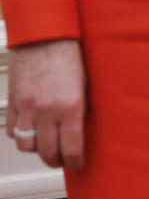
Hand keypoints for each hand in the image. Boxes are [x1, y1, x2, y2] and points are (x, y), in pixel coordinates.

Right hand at [6, 39, 85, 169]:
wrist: (44, 35)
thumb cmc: (69, 53)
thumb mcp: (85, 83)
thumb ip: (81, 107)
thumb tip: (81, 127)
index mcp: (70, 106)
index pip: (71, 147)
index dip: (75, 161)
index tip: (78, 163)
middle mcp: (46, 110)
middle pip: (47, 151)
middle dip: (56, 160)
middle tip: (62, 160)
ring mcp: (27, 107)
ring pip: (26, 145)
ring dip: (36, 150)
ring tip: (45, 148)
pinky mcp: (14, 102)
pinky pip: (13, 130)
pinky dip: (21, 135)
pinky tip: (30, 131)